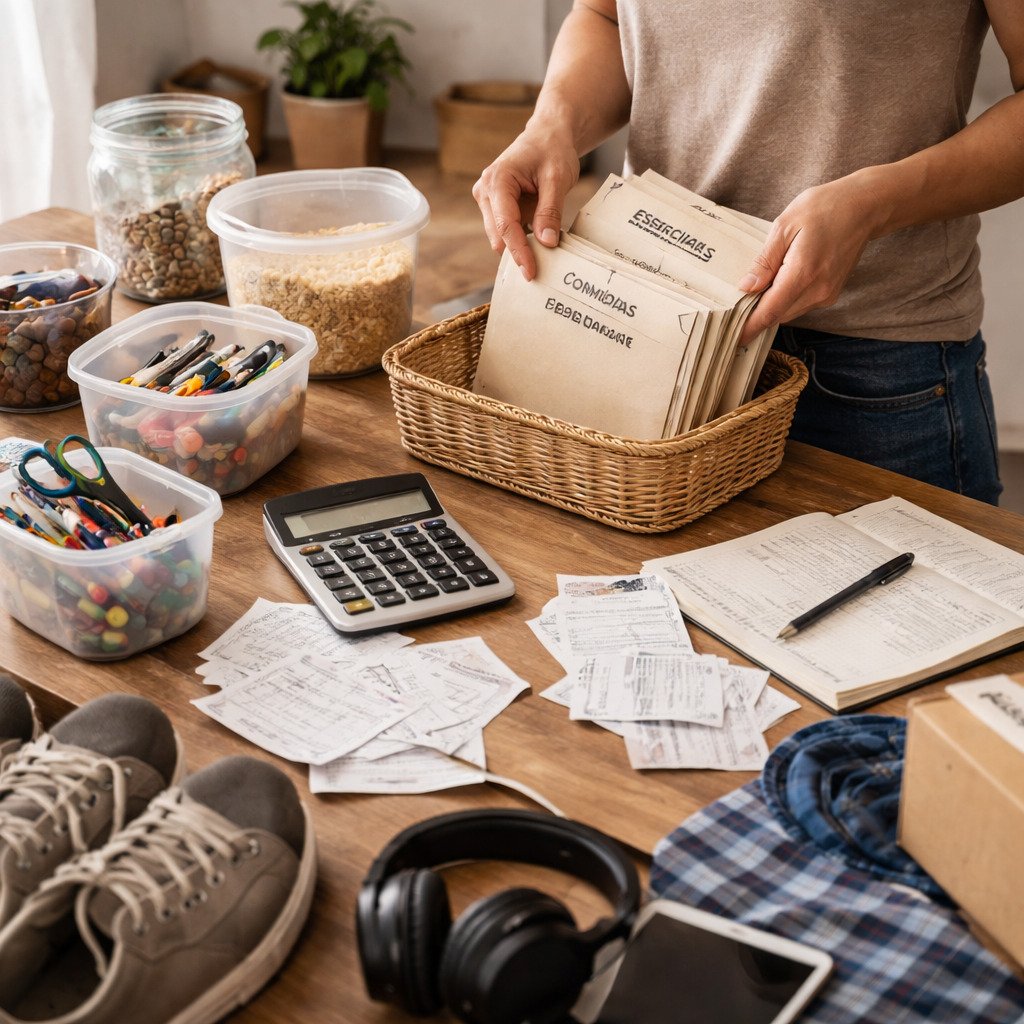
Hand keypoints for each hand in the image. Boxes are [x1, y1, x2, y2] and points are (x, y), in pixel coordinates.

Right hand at [472, 120, 579, 279]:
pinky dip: (522, 239)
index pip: (506, 226)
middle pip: (499, 235)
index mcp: (497, 180)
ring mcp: (488, 200)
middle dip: (518, 253)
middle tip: (541, 272)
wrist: (548, 134)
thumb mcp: (558, 178)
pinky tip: (538, 244)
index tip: (531, 272)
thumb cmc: (552, 149)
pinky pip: (506, 231)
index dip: (519, 252)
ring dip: (520, 247)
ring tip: (543, 256)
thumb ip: (550, 210)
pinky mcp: (495, 206)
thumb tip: (546, 244)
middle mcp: (485, 191)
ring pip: (501, 236)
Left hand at [738, 176, 884, 343]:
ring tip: (756, 289)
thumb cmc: (824, 208)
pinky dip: (786, 300)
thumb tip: (746, 288)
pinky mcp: (831, 293)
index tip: (734, 339)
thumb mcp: (785, 226)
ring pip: (789, 312)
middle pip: (778, 316)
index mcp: (803, 273)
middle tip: (736, 306)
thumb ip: (765, 261)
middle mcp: (818, 290)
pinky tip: (779, 282)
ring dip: (771, 307)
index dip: (750, 327)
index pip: (770, 312)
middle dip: (756, 315)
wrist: (865, 206)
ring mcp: (827, 294)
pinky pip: (801, 305)